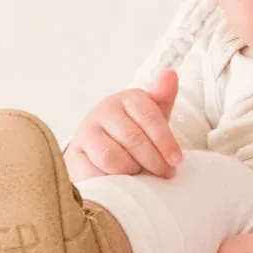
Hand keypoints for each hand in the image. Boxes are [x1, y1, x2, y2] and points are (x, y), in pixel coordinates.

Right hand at [62, 69, 181, 180]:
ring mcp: (88, 129)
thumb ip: (164, 98)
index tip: (176, 160)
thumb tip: (170, 73)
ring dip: (131, 170)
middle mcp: (106, 109)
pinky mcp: (76, 151)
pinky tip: (120, 179)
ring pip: (114, 156)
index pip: (150, 116)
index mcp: (129, 98)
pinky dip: (112, 177)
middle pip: (134, 139)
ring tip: (139, 174)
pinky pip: (96, 169)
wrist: (99, 153)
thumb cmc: (133, 135)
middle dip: (153, 161)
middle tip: (163, 173)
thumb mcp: (153, 117)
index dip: (165, 141)